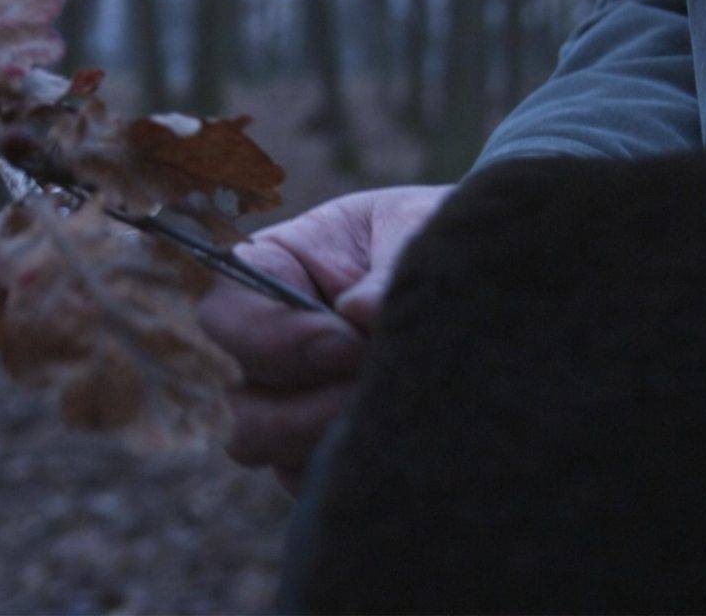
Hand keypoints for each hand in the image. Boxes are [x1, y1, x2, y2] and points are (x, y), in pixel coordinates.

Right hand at [200, 185, 451, 488]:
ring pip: (256, 444)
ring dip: (318, 435)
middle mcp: (267, 345)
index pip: (226, 311)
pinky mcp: (314, 448)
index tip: (347, 343)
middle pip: (235, 397)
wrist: (480, 285)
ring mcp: (286, 402)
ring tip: (387, 409)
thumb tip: (360, 314)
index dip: (276, 338)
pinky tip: (396, 433)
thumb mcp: (415, 228)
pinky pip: (301, 478)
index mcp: (273, 272)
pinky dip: (345, 464)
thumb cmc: (431, 237)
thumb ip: (389, 263)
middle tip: (370, 386)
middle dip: (303, 403)